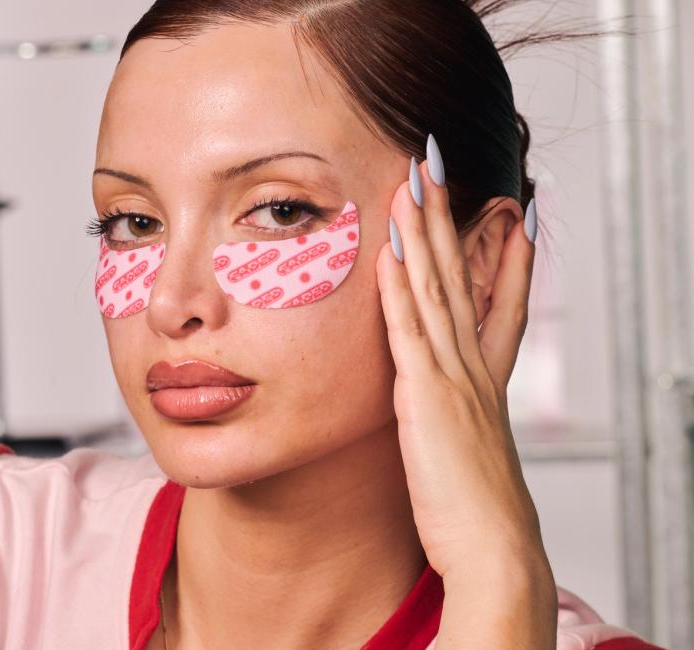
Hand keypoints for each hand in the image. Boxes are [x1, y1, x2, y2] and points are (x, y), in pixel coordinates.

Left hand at [376, 137, 555, 646]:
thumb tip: (449, 403)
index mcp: (483, 378)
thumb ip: (461, 417)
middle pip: (460, 277)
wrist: (493, 549)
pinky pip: (410, 328)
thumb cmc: (475, 508)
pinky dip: (402, 285)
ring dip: (424, 231)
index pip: (496, 302)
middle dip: (449, 219)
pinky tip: (393, 246)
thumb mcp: (470, 448)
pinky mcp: (426, 396)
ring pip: (435, 288)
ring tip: (417, 180)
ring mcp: (452, 375)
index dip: (506, 256)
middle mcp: (472, 366)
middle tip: (441, 169)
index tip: (512, 218)